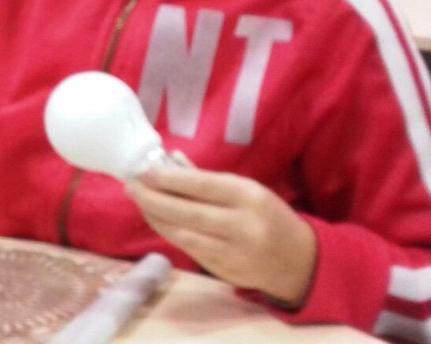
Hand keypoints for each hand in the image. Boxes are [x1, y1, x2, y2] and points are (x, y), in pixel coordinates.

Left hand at [126, 166, 317, 306]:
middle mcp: (242, 225)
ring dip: (155, 217)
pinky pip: (189, 249)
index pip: (201, 186)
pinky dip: (169, 233)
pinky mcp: (224, 271)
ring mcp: (233, 252)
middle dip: (153, 199)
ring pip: (183, 234)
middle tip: (132, 186)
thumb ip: (206, 177)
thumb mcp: (246, 189)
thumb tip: (169, 159)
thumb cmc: (267, 215)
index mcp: (249, 197)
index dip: (169, 179)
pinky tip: (157, 220)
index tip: (144, 170)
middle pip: (187, 212)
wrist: (298, 261)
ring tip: (139, 201)